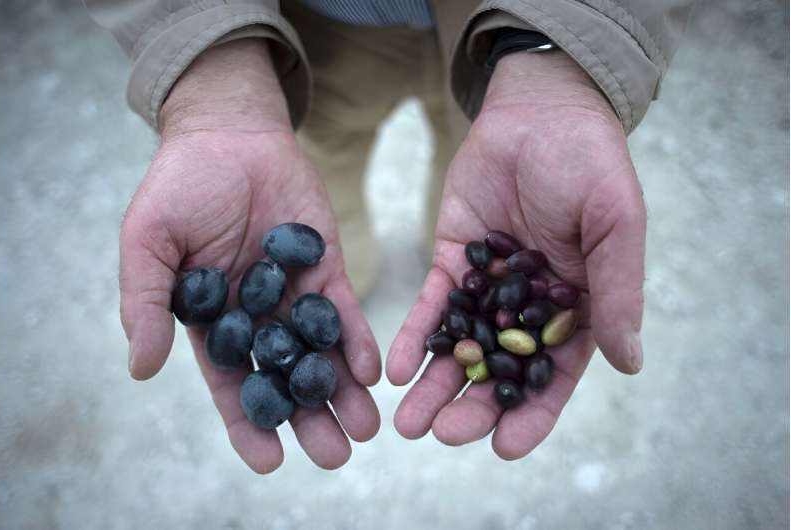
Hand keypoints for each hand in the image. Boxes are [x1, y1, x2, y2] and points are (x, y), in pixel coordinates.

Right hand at [119, 40, 380, 471]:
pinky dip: (356, 340)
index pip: (231, 384)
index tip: (270, 461)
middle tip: (336, 455)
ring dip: (342, 391)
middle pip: (285, 379)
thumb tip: (140, 369)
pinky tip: (369, 371)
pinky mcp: (325, 267)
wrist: (229, 134)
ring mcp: (294, 294)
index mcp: (212, 321)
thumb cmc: (179, 186)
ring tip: (367, 429)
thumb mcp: (148, 243)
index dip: (248, 423)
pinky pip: (343, 310)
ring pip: (320, 354)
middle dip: (310, 418)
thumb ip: (146, 303)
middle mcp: (257, 317)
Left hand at [387, 50, 645, 458]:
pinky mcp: (453, 261)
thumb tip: (629, 362)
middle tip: (441, 435)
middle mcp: (529, 307)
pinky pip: (432, 305)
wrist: (538, 111)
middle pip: (498, 370)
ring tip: (406, 422)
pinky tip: (394, 367)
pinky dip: (414, 336)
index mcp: (577, 307)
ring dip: (434, 385)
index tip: (505, 447)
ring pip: (460, 347)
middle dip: (472, 407)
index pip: (554, 373)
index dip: (533, 413)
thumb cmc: (591, 164)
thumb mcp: (616, 225)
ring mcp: (488, 287)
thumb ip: (618, 292)